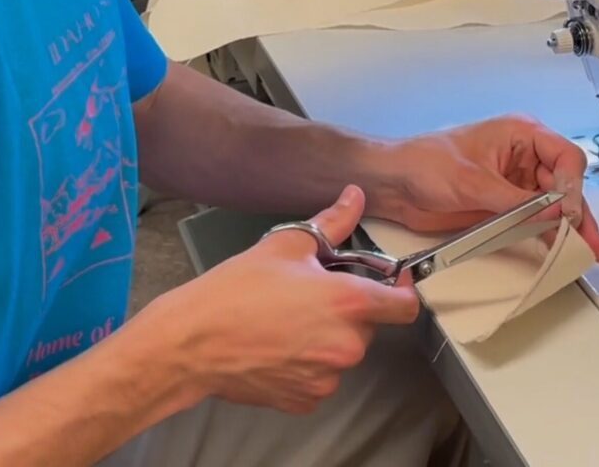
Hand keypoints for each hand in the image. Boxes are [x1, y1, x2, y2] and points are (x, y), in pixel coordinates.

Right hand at [157, 185, 418, 414]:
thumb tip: (355, 197)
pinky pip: (321, 375)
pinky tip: (277, 343)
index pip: (405, 306)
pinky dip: (308, 360)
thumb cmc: (237, 288)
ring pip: (342, 350)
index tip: (390, 280)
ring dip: (327, 334)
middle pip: (367, 324)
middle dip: (347, 307)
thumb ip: (331, 222)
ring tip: (288, 317)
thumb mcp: (286, 245)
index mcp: (348, 303)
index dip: (403, 291)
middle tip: (312, 291)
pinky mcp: (307, 400)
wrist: (193, 341)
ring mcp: (328, 378)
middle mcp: (346, 345)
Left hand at [379, 115, 598, 262]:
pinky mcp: (505, 206)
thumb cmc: (425, 164)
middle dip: (579, 213)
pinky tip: (562, 250)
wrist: (395, 184)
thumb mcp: (472, 181)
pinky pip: (535, 220)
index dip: (572, 185)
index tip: (567, 212)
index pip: (564, 156)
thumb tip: (553, 215)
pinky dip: (549, 235)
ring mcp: (515, 183)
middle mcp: (523, 157)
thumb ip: (516, 201)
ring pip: (555, 206)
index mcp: (520, 134)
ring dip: (571, 228)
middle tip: (592, 243)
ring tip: (589, 252)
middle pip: (565, 184)